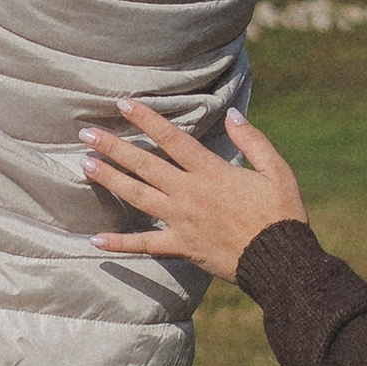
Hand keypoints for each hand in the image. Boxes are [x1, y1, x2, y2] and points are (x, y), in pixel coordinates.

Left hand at [80, 98, 308, 283]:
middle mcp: (190, 193)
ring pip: (138, 197)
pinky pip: (145, 244)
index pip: (172, 139)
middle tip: (86, 134)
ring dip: (110, 181)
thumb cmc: (281, 214)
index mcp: (212, 172)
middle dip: (114, 147)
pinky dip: (120, 243)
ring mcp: (182, 221)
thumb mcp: (277, 170)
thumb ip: (253, 141)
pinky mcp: (182, 246)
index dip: (146, 119)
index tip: (123, 104)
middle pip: (145, 165)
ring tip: (85, 166)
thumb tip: (233, 115)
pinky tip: (95, 239)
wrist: (280, 260)